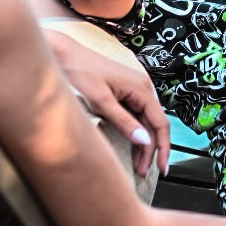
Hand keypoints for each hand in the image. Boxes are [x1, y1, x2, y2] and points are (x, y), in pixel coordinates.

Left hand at [45, 30, 169, 176]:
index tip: (161, 168)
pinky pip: (136, 115)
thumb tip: (144, 141)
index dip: (163, 147)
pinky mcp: (124, 91)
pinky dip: (135, 132)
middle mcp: (142, 87)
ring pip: (145, 121)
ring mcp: (134, 89)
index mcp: (141, 88)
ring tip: (137, 165)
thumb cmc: (79, 71)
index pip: (160, 123)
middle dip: (151, 150)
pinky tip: (132, 145)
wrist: (63, 53)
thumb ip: (124, 122)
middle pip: (154, 125)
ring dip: (143, 143)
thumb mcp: (101, 101)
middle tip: (143, 172)